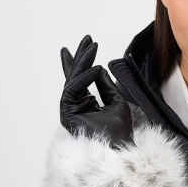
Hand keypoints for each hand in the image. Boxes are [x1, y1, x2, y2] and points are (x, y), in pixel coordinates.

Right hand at [59, 34, 133, 149]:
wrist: (120, 148)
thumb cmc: (120, 131)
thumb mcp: (116, 102)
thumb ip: (106, 86)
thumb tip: (98, 68)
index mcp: (85, 105)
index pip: (81, 80)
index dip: (83, 62)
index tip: (89, 45)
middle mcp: (75, 106)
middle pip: (74, 77)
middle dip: (80, 57)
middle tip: (86, 38)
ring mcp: (70, 110)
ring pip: (72, 81)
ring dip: (82, 63)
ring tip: (92, 47)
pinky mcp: (67, 114)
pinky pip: (72, 91)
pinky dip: (83, 79)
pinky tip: (94, 69)